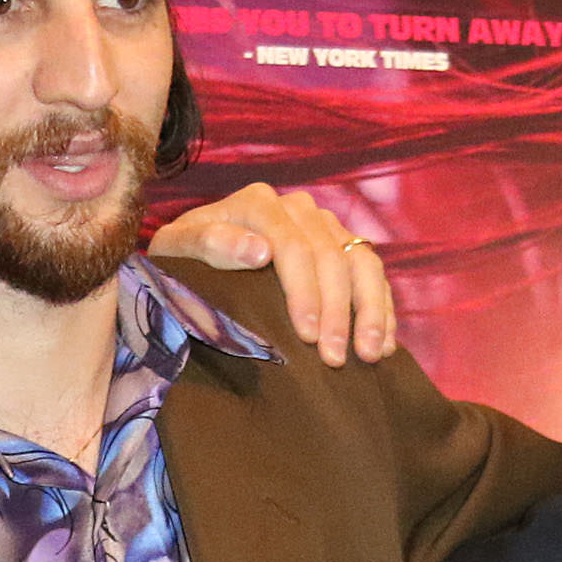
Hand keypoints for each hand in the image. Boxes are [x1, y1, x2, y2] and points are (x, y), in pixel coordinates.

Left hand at [147, 183, 396, 367]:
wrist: (193, 257)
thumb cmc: (181, 260)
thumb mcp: (177, 250)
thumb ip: (209, 243)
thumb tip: (260, 251)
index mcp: (257, 203)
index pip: (293, 246)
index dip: (305, 292)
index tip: (308, 336)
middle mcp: (297, 207)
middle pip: (331, 257)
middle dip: (338, 311)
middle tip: (334, 358)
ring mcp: (324, 224)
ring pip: (361, 262)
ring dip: (369, 311)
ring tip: (369, 354)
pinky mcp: (342, 244)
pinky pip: (372, 272)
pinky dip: (381, 307)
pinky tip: (384, 343)